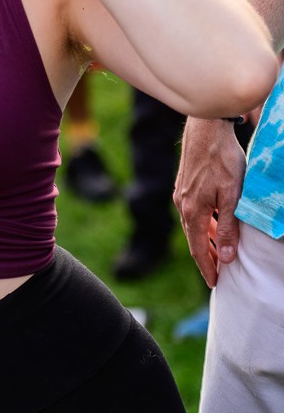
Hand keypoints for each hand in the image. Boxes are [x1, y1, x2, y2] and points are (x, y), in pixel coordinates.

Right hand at [174, 115, 245, 287]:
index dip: (208, 268)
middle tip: (219, 274)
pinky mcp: (184, 183)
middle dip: (207, 258)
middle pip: (194, 240)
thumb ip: (228, 227)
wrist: (206, 128)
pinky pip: (193, 211)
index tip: (215, 284)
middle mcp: (182, 205)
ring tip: (221, 251)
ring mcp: (181, 193)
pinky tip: (214, 222)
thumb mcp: (232, 196)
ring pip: (194, 225)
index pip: (199, 249)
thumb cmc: (222, 159)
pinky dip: (204, 223)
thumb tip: (228, 257)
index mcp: (193, 211)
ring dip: (207, 240)